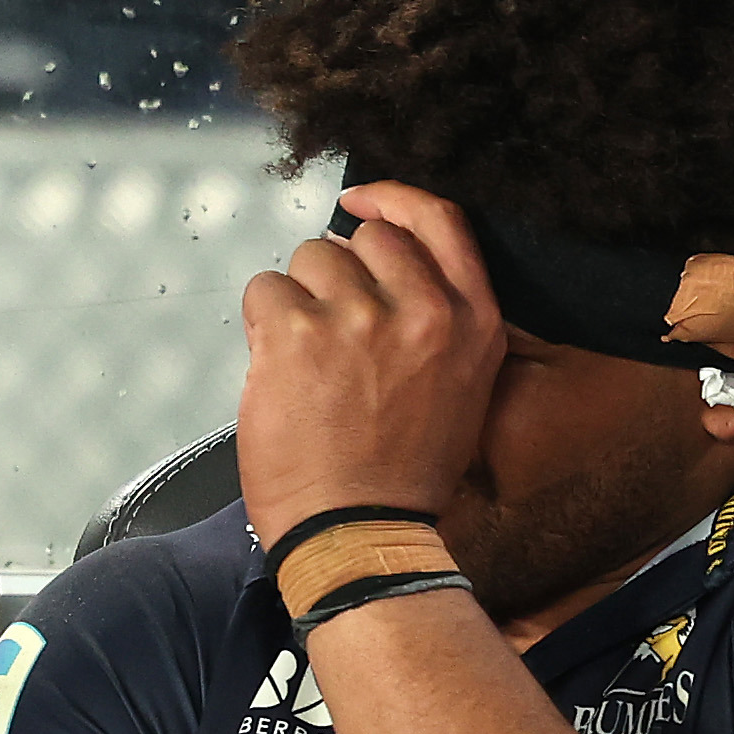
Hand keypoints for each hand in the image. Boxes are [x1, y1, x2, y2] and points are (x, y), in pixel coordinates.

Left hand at [236, 183, 503, 540]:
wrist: (359, 533)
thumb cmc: (401, 476)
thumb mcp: (459, 389)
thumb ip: (436, 320)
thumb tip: (381, 272)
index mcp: (471, 321)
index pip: (437, 219)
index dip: (392, 199)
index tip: (360, 200)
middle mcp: (422, 310)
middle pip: (362, 237)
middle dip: (337, 273)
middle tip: (329, 332)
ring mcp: (358, 318)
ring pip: (309, 258)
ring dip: (297, 300)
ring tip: (306, 362)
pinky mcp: (297, 333)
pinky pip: (265, 289)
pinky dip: (262, 324)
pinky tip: (279, 370)